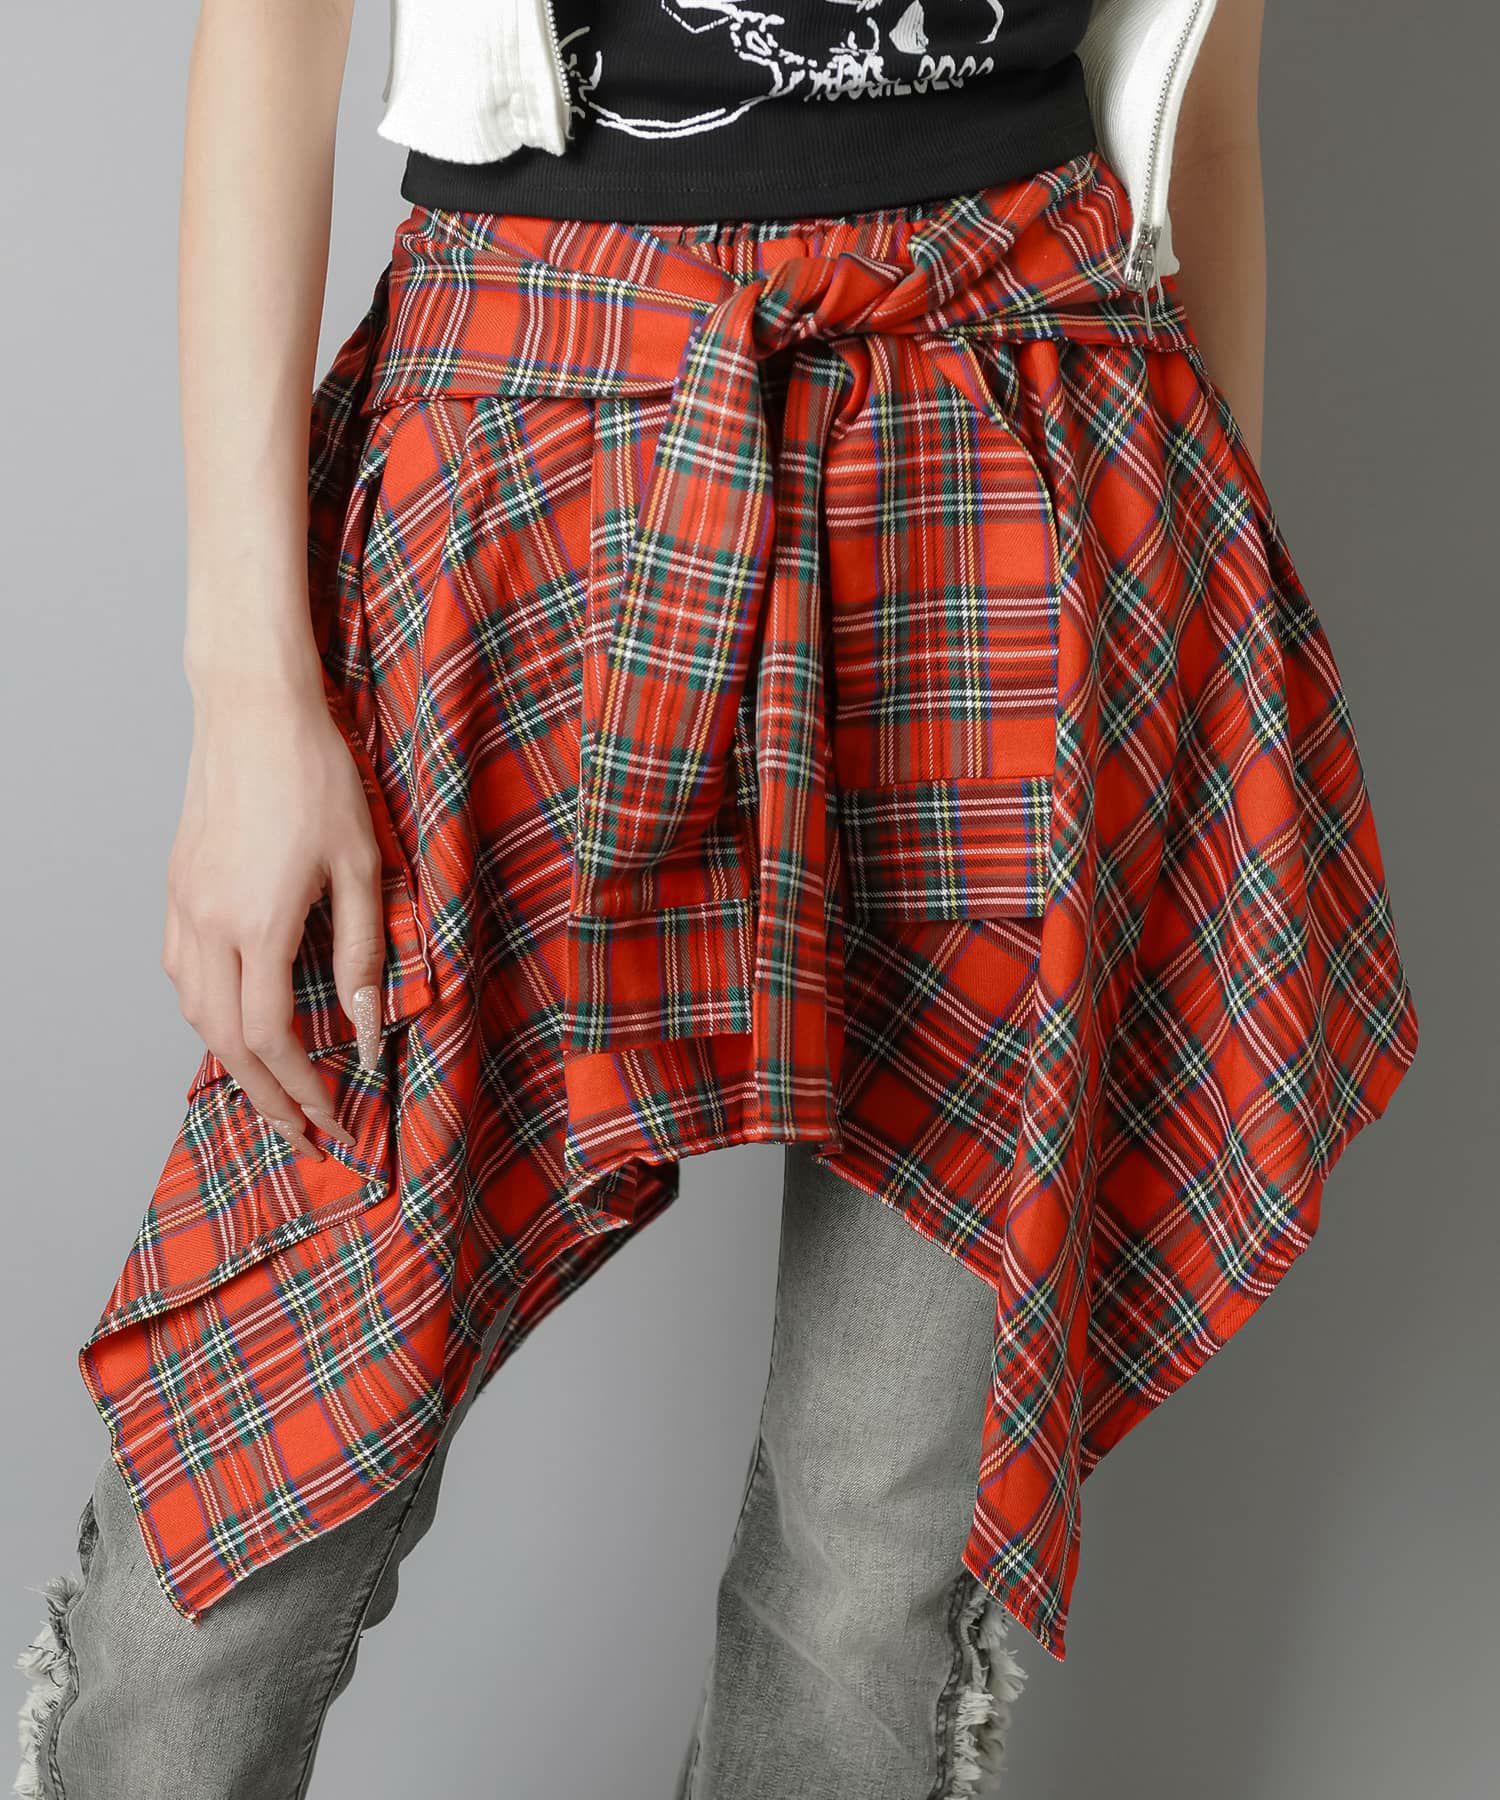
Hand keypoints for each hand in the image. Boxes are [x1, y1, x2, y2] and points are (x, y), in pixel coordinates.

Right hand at [162, 678, 386, 1158]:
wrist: (253, 709)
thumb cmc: (317, 776)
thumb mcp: (360, 866)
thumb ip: (362, 951)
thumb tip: (367, 1026)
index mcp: (258, 925)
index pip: (272, 1037)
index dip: (303, 1087)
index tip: (334, 1118)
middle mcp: (208, 924)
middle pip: (224, 1041)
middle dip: (264, 1095)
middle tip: (300, 1131)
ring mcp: (183, 905)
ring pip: (194, 1011)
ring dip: (231, 1059)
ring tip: (273, 1087)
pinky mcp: (176, 885)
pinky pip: (181, 973)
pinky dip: (207, 1012)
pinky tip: (236, 1019)